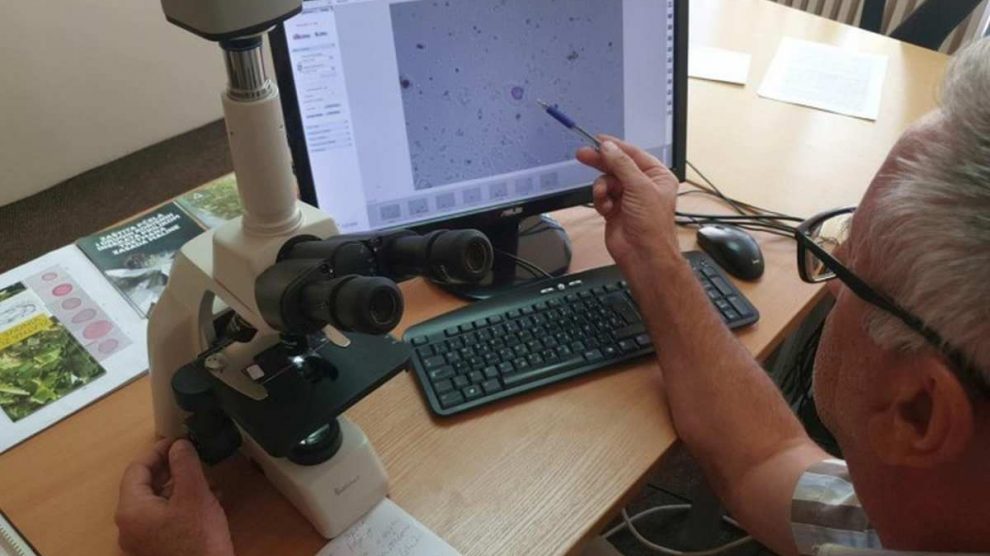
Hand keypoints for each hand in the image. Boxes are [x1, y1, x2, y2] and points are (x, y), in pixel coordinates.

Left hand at [115, 439, 234, 555]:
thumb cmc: (197, 539)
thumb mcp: (194, 495)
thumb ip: (184, 464)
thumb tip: (179, 445)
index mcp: (131, 509)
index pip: (137, 469)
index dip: (158, 451)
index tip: (179, 441)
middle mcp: (129, 526)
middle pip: (145, 486)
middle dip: (171, 469)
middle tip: (193, 457)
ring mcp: (141, 541)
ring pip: (157, 502)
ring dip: (179, 487)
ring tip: (206, 480)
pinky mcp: (157, 549)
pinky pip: (164, 519)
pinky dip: (181, 505)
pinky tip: (207, 502)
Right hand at [576, 137, 680, 269]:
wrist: (643, 255)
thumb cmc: (652, 226)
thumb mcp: (639, 187)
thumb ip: (622, 164)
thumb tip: (609, 148)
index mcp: (656, 176)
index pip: (633, 154)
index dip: (615, 146)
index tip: (598, 140)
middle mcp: (642, 185)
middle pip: (617, 166)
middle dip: (601, 162)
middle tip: (583, 155)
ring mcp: (627, 198)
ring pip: (606, 181)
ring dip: (602, 188)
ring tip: (605, 197)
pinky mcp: (614, 209)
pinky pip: (601, 196)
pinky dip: (601, 201)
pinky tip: (606, 209)